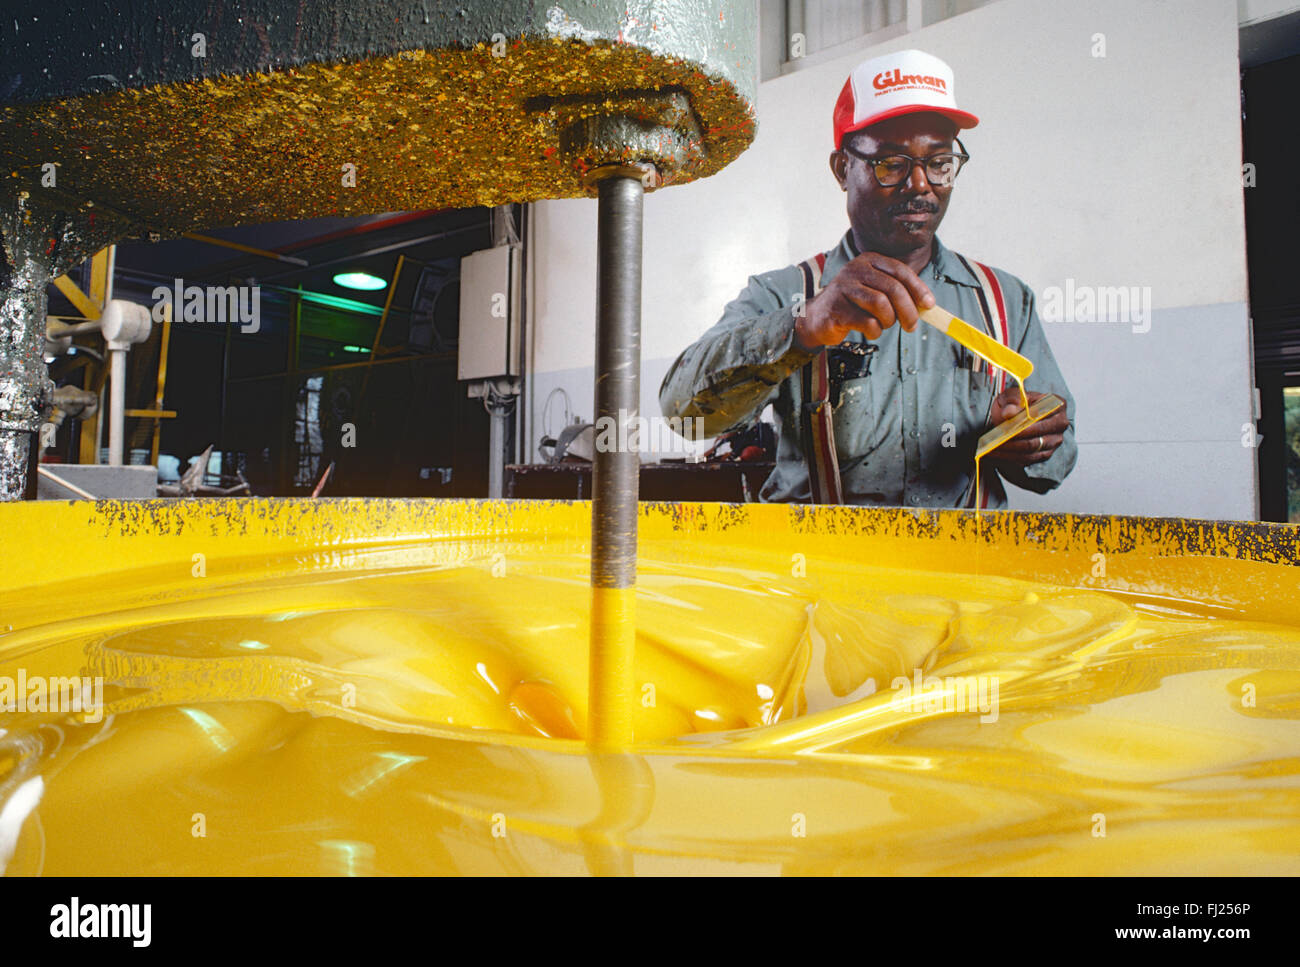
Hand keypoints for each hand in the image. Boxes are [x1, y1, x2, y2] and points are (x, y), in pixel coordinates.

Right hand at [794, 252, 935, 350]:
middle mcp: (855, 269)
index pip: (900, 271)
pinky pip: (867, 322)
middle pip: (893, 288)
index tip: (930, 305)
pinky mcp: (836, 308)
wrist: (818, 318)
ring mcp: (843, 287)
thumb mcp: (875, 290)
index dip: (918, 288)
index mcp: (869, 260)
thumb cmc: (853, 304)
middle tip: (912, 326)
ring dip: (889, 320)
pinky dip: (875, 331)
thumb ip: (898, 293)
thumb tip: (928, 305)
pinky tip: (870, 331)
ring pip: (880, 304)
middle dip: (908, 310)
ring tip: (884, 325)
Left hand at [986, 387, 1068, 467]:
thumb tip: (1009, 412)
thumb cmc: (1016, 403)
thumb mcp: (1011, 394)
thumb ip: (1012, 399)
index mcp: (1057, 404)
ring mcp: (1054, 440)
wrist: (1016, 414)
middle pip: (1037, 435)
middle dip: (1014, 439)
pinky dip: (1010, 457)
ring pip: (1031, 450)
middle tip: (995, 440)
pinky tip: (995, 453)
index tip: (1007, 427)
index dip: (1024, 423)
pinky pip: (1028, 458)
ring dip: (1009, 450)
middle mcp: (1060, 424)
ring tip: (991, 448)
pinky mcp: (1045, 453)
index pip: (1042, 415)